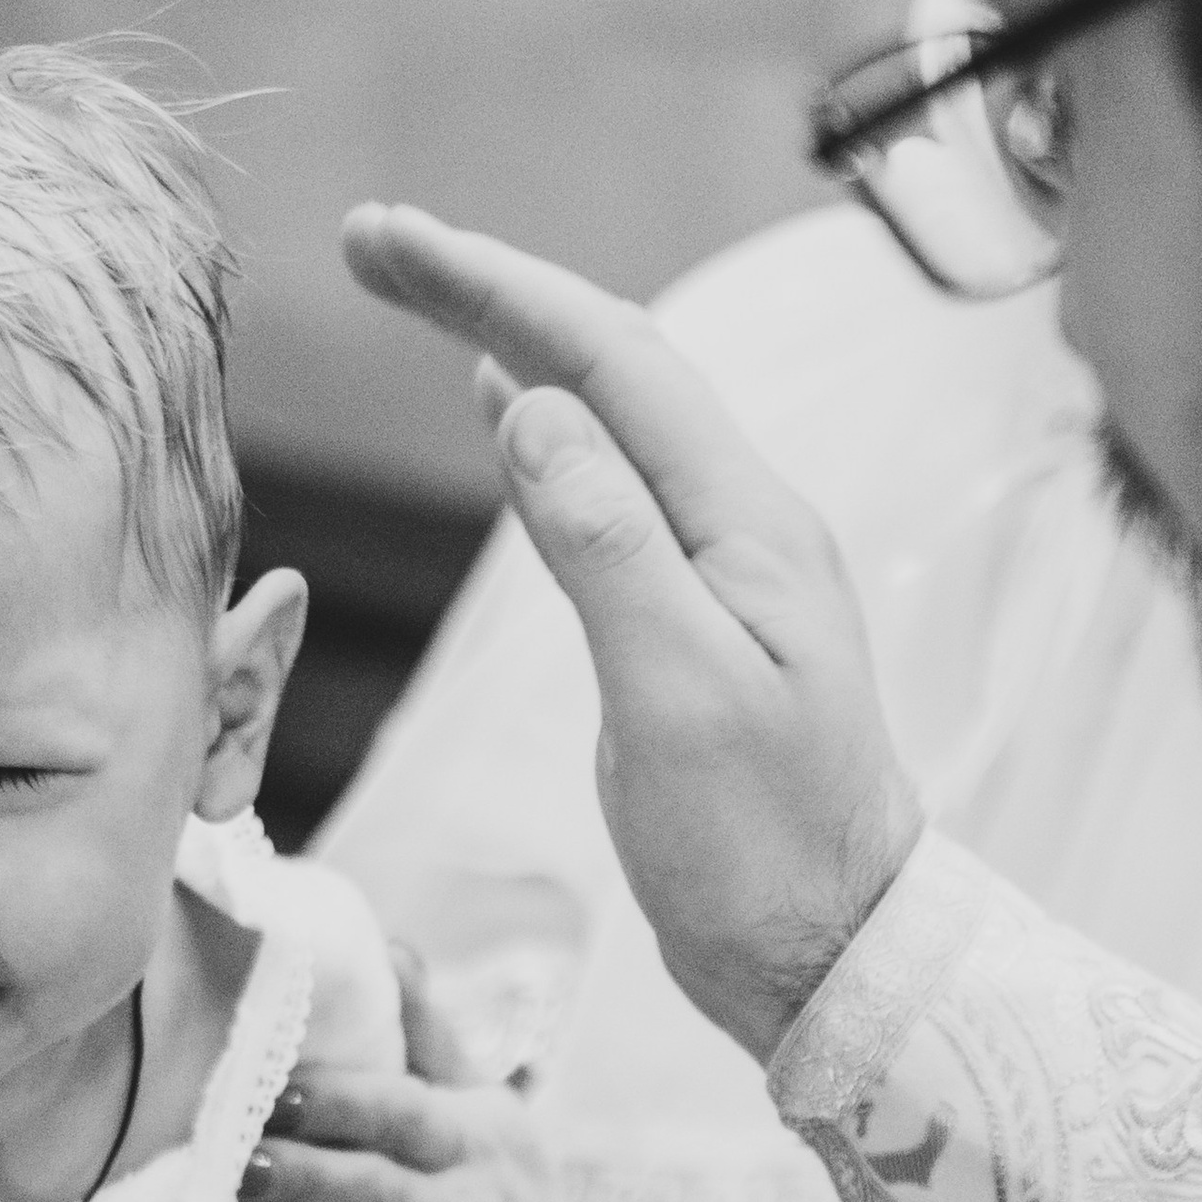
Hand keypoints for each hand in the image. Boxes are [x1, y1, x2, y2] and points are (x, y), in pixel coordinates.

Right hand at [343, 206, 921, 1062]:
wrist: (828, 957)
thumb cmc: (759, 848)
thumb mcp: (675, 696)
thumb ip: (606, 546)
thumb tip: (530, 408)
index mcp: (745, 522)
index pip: (613, 359)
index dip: (495, 287)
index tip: (385, 244)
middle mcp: (740, 524)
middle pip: (610, 366)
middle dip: (492, 291)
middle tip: (372, 245)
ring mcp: (718, 573)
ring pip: (609, 420)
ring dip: (513, 344)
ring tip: (423, 294)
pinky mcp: (689, 625)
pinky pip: (611, 490)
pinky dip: (545, 432)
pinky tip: (508, 416)